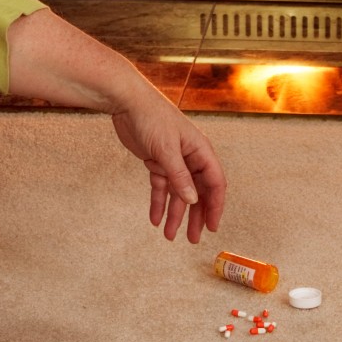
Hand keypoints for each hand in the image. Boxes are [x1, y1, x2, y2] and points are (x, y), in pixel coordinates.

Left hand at [110, 91, 227, 243]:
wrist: (127, 102)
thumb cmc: (152, 118)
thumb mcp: (166, 149)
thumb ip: (179, 176)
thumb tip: (193, 201)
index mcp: (200, 151)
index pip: (215, 183)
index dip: (215, 206)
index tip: (211, 227)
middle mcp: (190, 157)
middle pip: (197, 192)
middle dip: (195, 216)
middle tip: (192, 239)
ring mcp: (173, 160)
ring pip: (178, 193)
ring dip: (174, 214)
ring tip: (168, 235)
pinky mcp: (156, 161)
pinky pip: (161, 187)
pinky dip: (158, 202)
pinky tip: (155, 218)